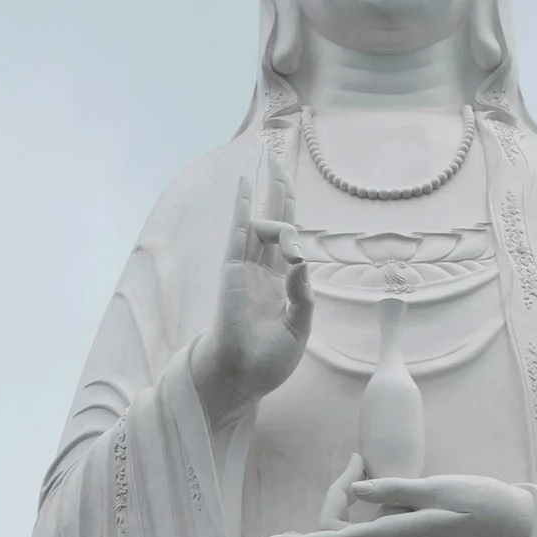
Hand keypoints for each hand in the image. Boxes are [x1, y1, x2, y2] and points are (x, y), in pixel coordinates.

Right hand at [188, 184, 310, 430]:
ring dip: (271, 195)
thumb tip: (302, 260)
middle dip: (281, 191)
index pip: (293, 246)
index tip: (296, 242)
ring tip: (276, 171)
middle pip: (277, 221)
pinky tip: (244, 182)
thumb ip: (304, 295)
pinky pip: (238, 231)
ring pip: (263, 221)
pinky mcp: (232, 270)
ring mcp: (248, 268)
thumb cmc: (269, 361)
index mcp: (283, 286)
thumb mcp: (299, 329)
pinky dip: (241, 206)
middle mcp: (265, 271)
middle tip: (280, 160)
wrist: (242, 377)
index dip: (296, 231)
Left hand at [263, 474, 536, 536]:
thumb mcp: (439, 488)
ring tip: (364, 470)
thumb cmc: (485, 506)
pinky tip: (373, 493)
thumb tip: (358, 489)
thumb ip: (394, 489)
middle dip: (330, 500)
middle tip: (355, 463)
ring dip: (344, 509)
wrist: (518, 535)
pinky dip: (359, 520)